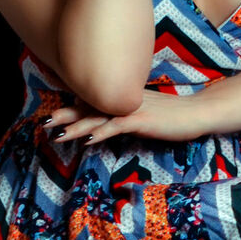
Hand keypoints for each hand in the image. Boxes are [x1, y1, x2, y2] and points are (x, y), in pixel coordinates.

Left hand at [43, 90, 206, 145]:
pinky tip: (87, 140)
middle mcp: (124, 100)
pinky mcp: (141, 119)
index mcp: (124, 99)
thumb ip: (128, 116)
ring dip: (76, 126)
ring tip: (57, 134)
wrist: (196, 112)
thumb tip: (112, 123)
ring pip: (98, 116)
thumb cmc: (173, 116)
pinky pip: (116, 125)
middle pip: (90, 106)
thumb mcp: (146, 115)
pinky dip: (100, 132)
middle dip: (66, 115)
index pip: (94, 102)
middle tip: (44, 122)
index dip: (72, 108)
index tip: (53, 114)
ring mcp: (132, 109)